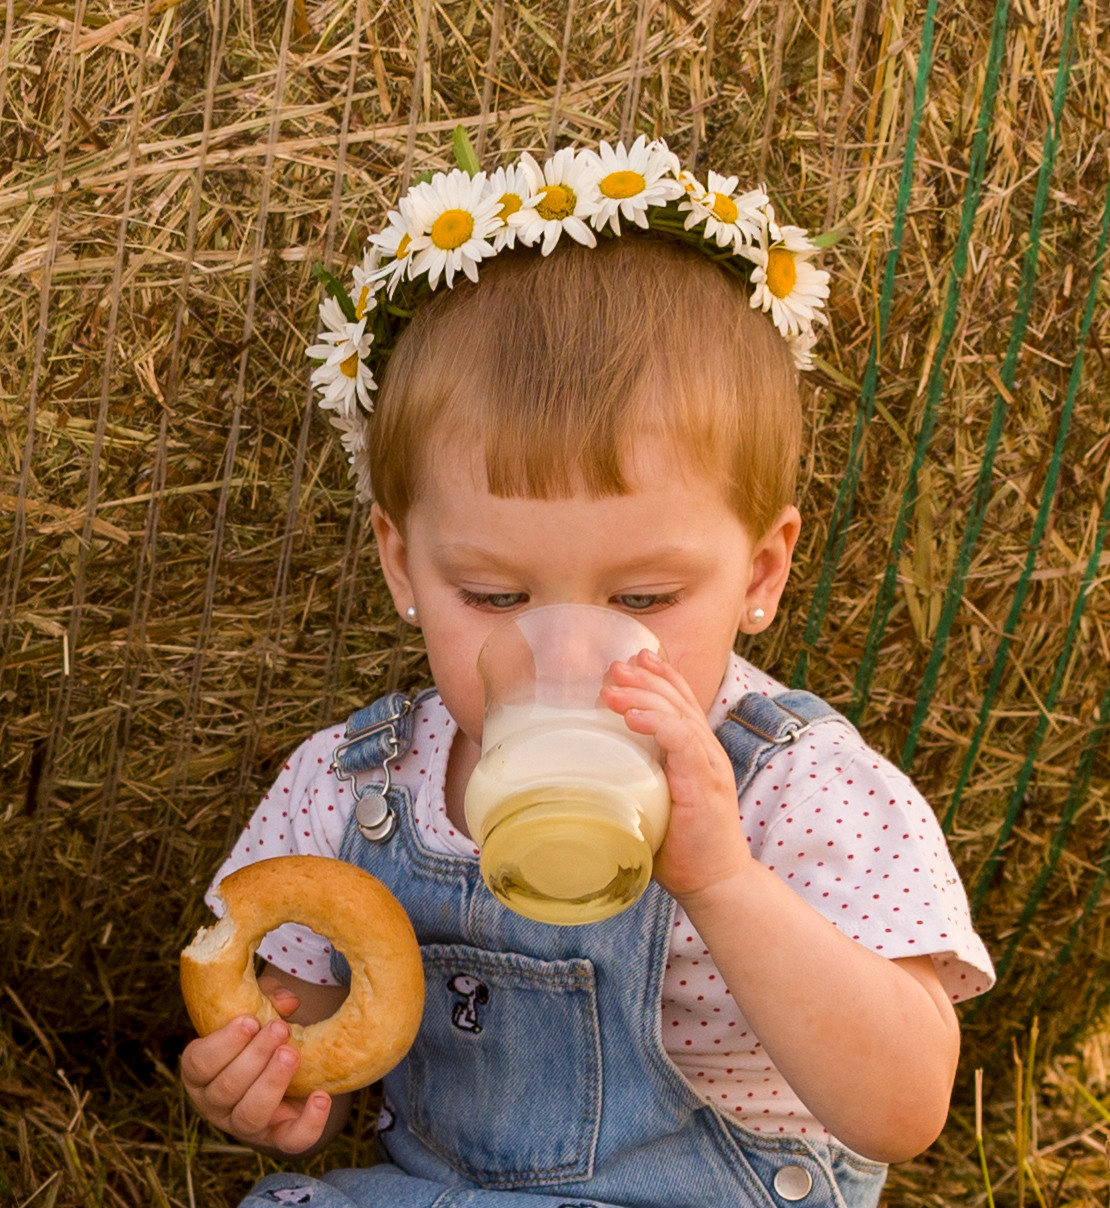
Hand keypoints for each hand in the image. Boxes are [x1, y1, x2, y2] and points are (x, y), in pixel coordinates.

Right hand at [180, 979, 334, 1156]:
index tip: (250, 1021)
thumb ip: (268, 998)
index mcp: (200, 1073)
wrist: (284, 1068)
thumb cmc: (259, 1032)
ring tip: (292, 1054)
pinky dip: (308, 1123)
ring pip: (250, 1115)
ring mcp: (244, 1125)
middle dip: (255, 1057)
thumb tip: (288, 1001)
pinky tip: (321, 1097)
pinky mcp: (278, 1137)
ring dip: (272, 1083)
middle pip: (226, 1089)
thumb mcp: (258, 1009)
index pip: (198, 1064)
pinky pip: (291, 1141)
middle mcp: (215, 1104)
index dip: (223, 1044)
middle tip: (280, 1029)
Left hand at [601, 648, 750, 900]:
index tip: (633, 658)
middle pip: (677, 700)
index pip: (682, 702)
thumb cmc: (681, 850)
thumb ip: (632, 785)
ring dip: (643, 695)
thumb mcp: (653, 805)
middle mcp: (706, 751)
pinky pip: (682, 741)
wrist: (717, 882)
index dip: (660, 676)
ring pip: (678, 714)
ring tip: (612, 686)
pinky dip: (658, 723)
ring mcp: (708, 765)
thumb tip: (583, 779)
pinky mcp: (705, 783)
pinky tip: (633, 716)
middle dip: (645, 678)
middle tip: (614, 666)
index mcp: (696, 753)